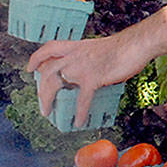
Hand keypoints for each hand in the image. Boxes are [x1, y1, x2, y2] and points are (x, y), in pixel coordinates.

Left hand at [27, 33, 146, 128]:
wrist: (135, 44)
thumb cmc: (123, 46)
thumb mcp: (99, 48)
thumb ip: (88, 58)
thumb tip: (88, 71)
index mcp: (76, 46)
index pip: (49, 48)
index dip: (37, 58)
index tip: (31, 68)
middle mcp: (74, 55)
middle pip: (47, 71)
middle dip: (41, 89)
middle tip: (43, 104)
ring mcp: (81, 67)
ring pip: (55, 84)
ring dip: (49, 100)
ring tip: (49, 113)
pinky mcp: (93, 78)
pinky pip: (82, 99)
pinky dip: (79, 113)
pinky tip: (78, 122)